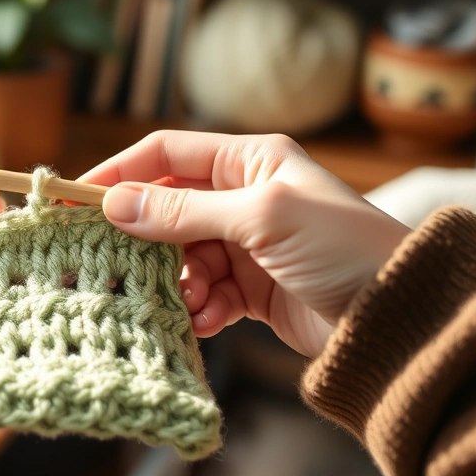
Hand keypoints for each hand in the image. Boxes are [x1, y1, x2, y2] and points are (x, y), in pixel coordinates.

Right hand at [80, 131, 409, 357]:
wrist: (396, 316)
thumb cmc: (342, 247)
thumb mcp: (261, 218)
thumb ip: (183, 212)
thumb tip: (114, 205)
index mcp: (249, 161)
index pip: (167, 154)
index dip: (121, 172)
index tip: (79, 199)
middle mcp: (243, 197)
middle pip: (166, 210)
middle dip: (143, 240)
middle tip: (106, 263)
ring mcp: (245, 244)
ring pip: (180, 258)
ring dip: (176, 282)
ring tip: (190, 301)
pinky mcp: (250, 288)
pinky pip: (203, 293)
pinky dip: (199, 308)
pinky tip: (209, 320)